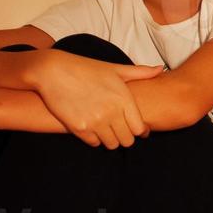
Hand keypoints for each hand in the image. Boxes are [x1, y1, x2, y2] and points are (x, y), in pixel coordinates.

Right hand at [27, 50, 161, 147]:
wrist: (53, 71)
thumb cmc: (86, 68)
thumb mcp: (114, 68)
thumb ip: (139, 72)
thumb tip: (160, 69)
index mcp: (123, 98)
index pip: (140, 129)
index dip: (140, 131)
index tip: (136, 129)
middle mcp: (111, 112)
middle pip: (127, 140)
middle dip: (125, 137)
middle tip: (120, 130)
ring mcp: (95, 121)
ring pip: (111, 144)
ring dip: (110, 139)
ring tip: (107, 130)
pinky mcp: (78, 128)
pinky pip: (94, 143)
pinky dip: (95, 139)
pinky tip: (92, 128)